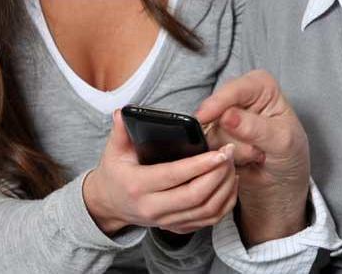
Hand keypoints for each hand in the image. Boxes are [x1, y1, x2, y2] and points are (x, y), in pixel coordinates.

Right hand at [83, 109, 238, 234]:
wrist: (110, 205)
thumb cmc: (115, 173)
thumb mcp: (113, 151)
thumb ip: (120, 131)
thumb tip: (122, 113)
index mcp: (138, 185)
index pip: (174, 176)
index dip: (200, 164)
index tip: (220, 151)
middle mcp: (152, 208)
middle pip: (195, 196)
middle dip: (218, 174)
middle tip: (230, 153)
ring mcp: (165, 221)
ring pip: (206, 210)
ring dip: (225, 189)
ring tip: (232, 166)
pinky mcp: (177, 228)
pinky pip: (208, 220)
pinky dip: (224, 204)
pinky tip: (229, 184)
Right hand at [195, 69, 310, 244]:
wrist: (283, 183)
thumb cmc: (290, 154)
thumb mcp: (282, 140)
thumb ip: (254, 127)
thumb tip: (226, 116)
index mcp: (260, 85)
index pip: (233, 89)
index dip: (217, 103)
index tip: (204, 117)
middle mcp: (239, 97)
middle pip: (216, 112)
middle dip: (234, 137)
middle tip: (259, 149)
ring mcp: (224, 118)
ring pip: (210, 134)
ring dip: (233, 151)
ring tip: (256, 155)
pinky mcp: (214, 137)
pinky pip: (206, 149)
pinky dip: (224, 159)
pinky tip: (242, 162)